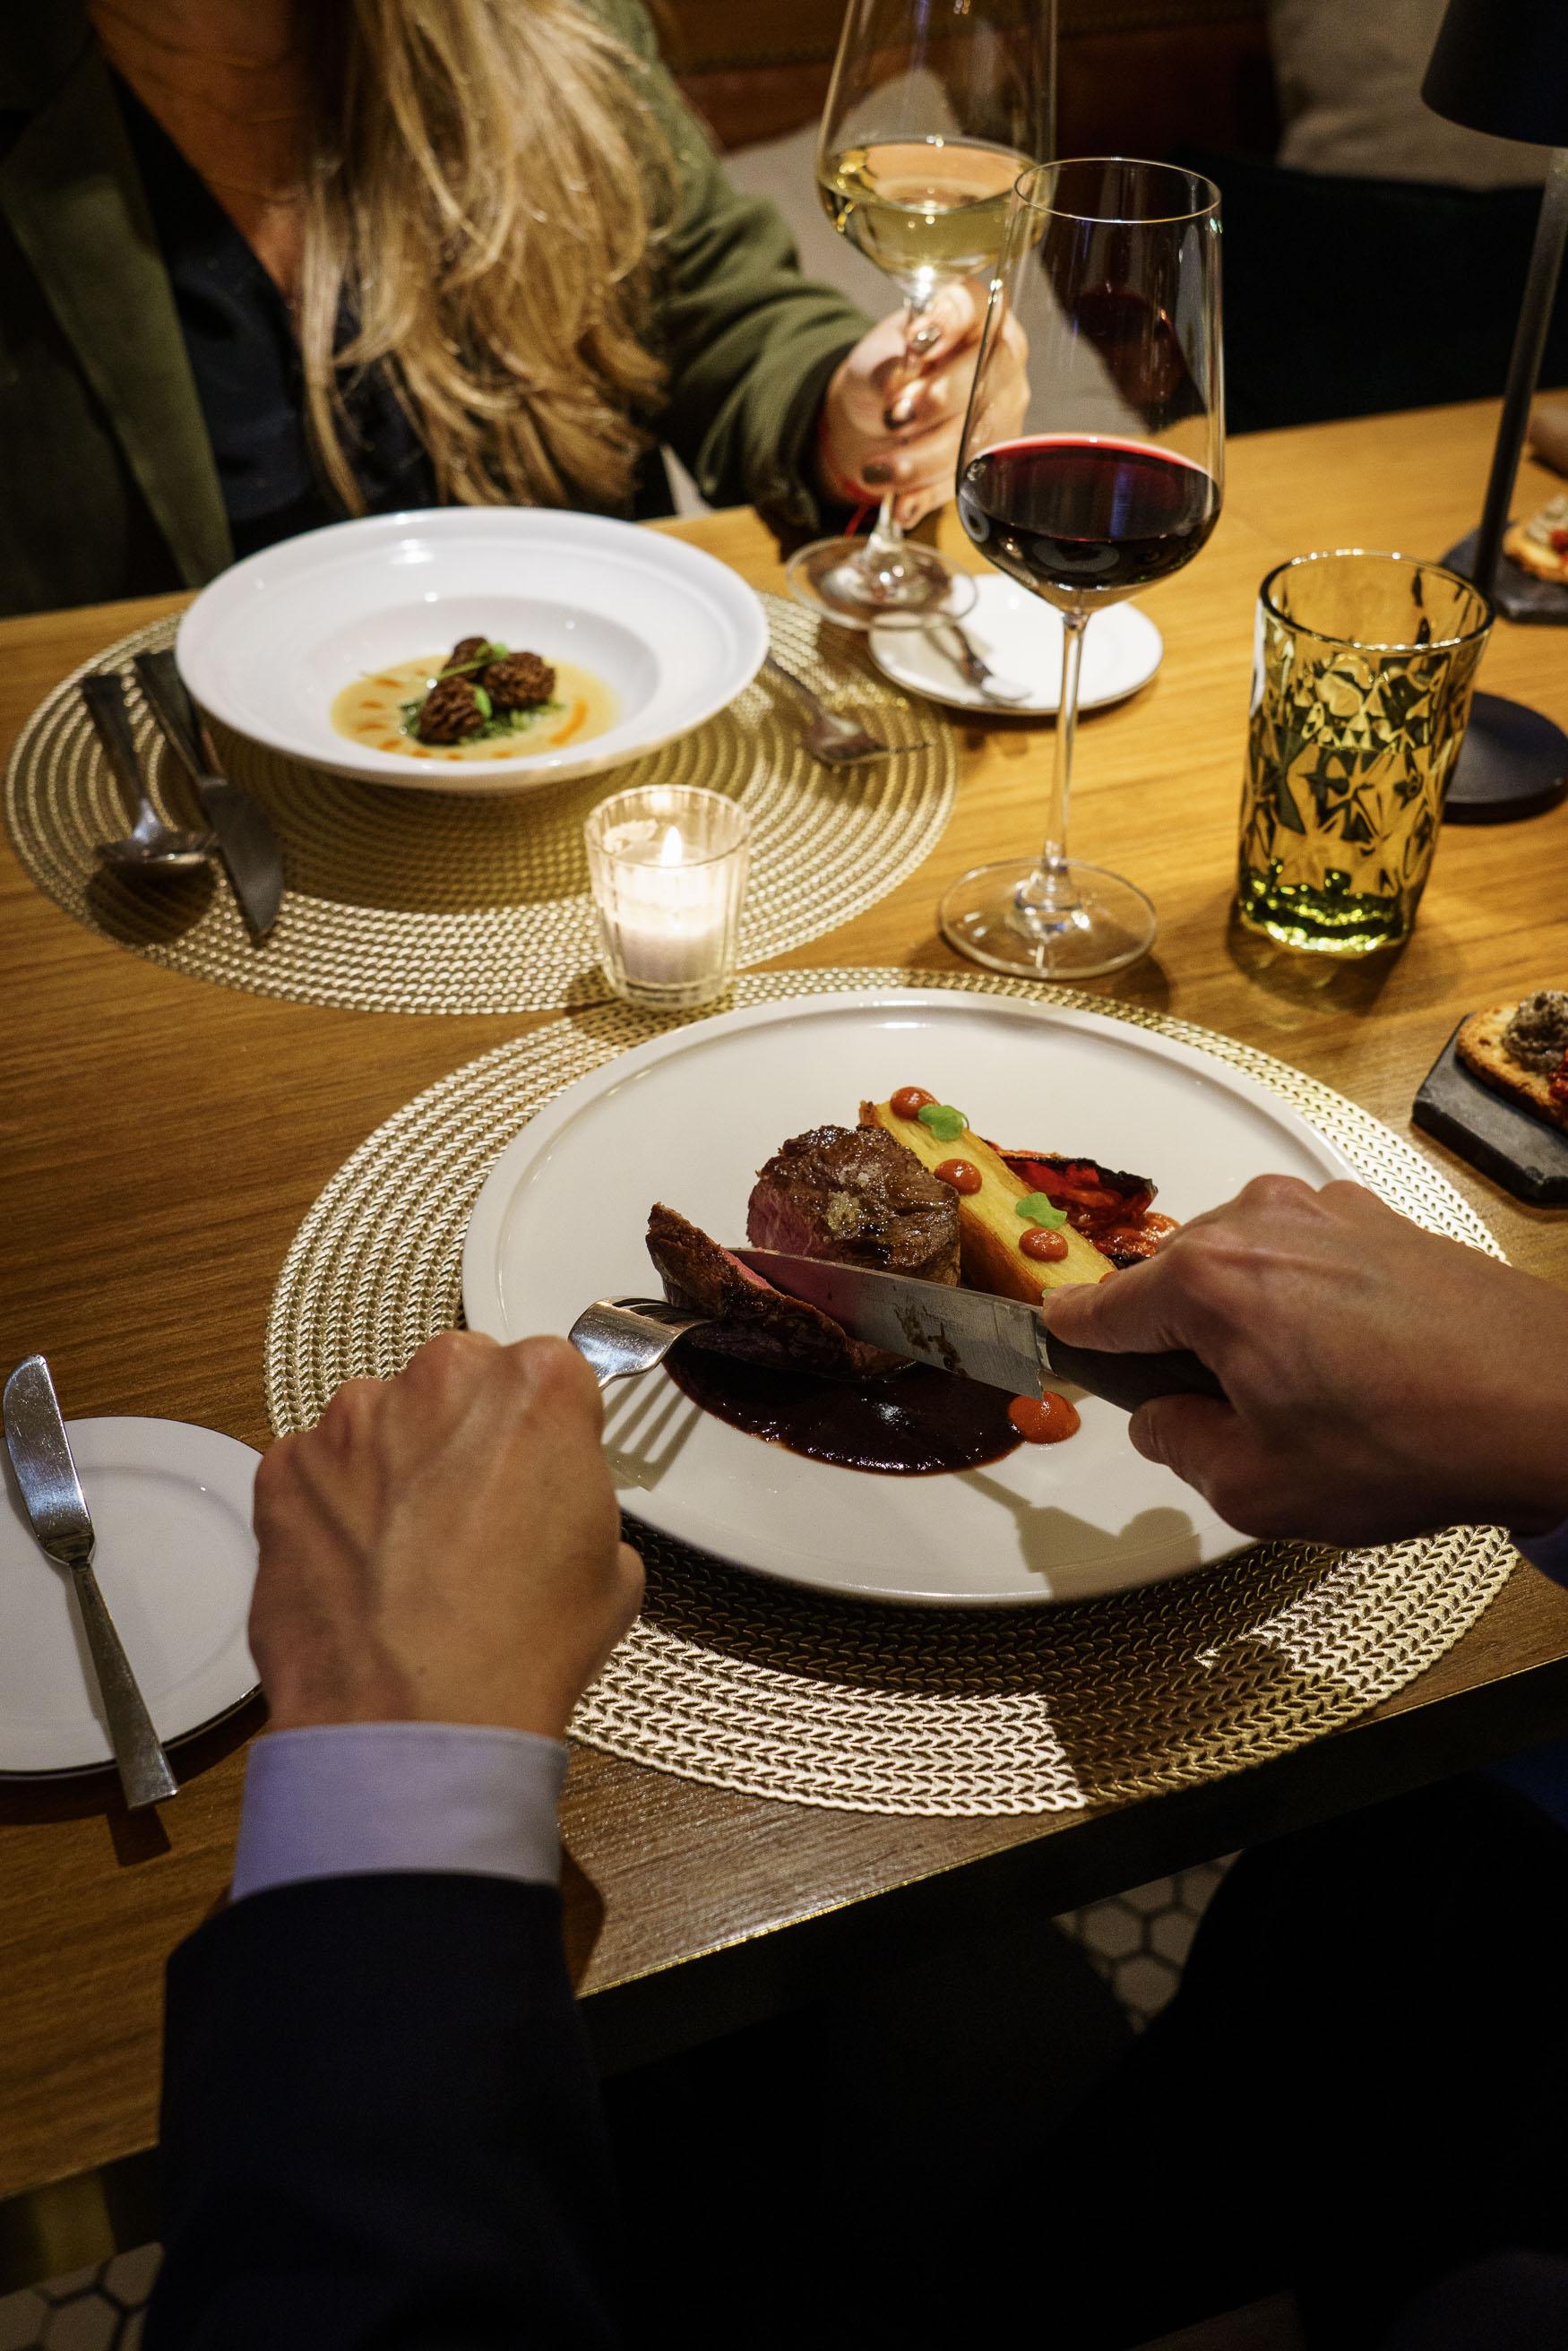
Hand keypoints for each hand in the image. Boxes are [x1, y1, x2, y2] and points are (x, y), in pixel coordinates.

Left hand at [250, 1331, 642, 1739]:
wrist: (413, 1719)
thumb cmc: (523, 1647)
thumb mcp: (614, 1569)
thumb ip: (578, 1499)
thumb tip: (546, 1512)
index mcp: (537, 1385)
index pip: (549, 1374)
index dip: (545, 1430)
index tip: (539, 1472)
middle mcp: (440, 1379)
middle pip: (458, 1381)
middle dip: (464, 1432)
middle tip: (474, 1513)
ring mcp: (351, 1421)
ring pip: (380, 1420)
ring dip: (393, 1464)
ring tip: (405, 1552)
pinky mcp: (284, 1469)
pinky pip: (315, 1469)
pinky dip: (330, 1506)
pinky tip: (354, 1569)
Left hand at [817, 280, 1027, 526]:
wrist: (880, 416)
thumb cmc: (885, 373)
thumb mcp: (873, 361)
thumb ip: (883, 365)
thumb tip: (896, 379)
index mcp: (974, 314)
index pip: (975, 306)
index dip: (950, 321)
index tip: (917, 340)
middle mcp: (1000, 358)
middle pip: (982, 378)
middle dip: (937, 402)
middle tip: (893, 417)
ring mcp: (1003, 410)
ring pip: (974, 438)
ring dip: (923, 459)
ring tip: (876, 470)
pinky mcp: (994, 458)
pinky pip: (967, 480)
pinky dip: (929, 493)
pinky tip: (903, 504)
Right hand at [1042, 1176, 1567, 1545]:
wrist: (1550, 1404)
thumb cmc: (1414, 1440)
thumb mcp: (1258, 1486)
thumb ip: (1179, 1446)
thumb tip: (1162, 1420)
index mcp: (1207, 1282)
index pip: (1096, 1307)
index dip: (1070, 1344)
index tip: (1058, 1356)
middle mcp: (1257, 1223)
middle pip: (1169, 1284)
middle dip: (1177, 1346)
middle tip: (1221, 1418)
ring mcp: (1322, 1211)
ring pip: (1238, 1267)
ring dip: (1244, 1322)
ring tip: (1303, 1397)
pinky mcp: (1377, 1218)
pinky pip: (1302, 1257)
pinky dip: (1303, 1303)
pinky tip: (1349, 1365)